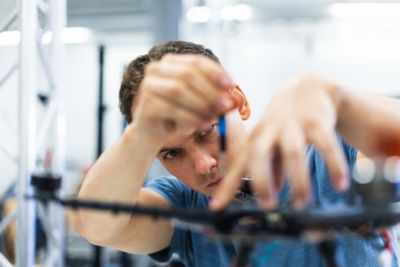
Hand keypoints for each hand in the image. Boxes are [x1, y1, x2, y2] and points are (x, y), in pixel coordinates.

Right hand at [133, 54, 234, 143]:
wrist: (152, 134)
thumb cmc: (178, 116)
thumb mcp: (199, 103)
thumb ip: (216, 98)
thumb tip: (235, 100)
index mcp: (171, 62)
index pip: (196, 61)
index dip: (215, 72)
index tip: (231, 85)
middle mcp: (156, 69)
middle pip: (187, 74)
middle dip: (210, 90)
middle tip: (226, 105)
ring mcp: (148, 85)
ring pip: (178, 90)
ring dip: (201, 104)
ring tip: (215, 117)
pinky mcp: (145, 104)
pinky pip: (171, 108)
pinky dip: (190, 117)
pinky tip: (202, 124)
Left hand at [211, 74, 349, 209]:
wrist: (308, 86)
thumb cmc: (284, 122)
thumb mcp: (272, 143)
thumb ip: (271, 167)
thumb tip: (270, 192)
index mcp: (255, 139)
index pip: (237, 166)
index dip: (226, 187)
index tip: (216, 208)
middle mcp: (269, 131)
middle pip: (258, 154)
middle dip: (260, 180)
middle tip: (267, 206)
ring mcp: (292, 124)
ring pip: (293, 153)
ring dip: (297, 181)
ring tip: (301, 203)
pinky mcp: (317, 120)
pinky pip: (326, 145)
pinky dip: (333, 165)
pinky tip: (341, 184)